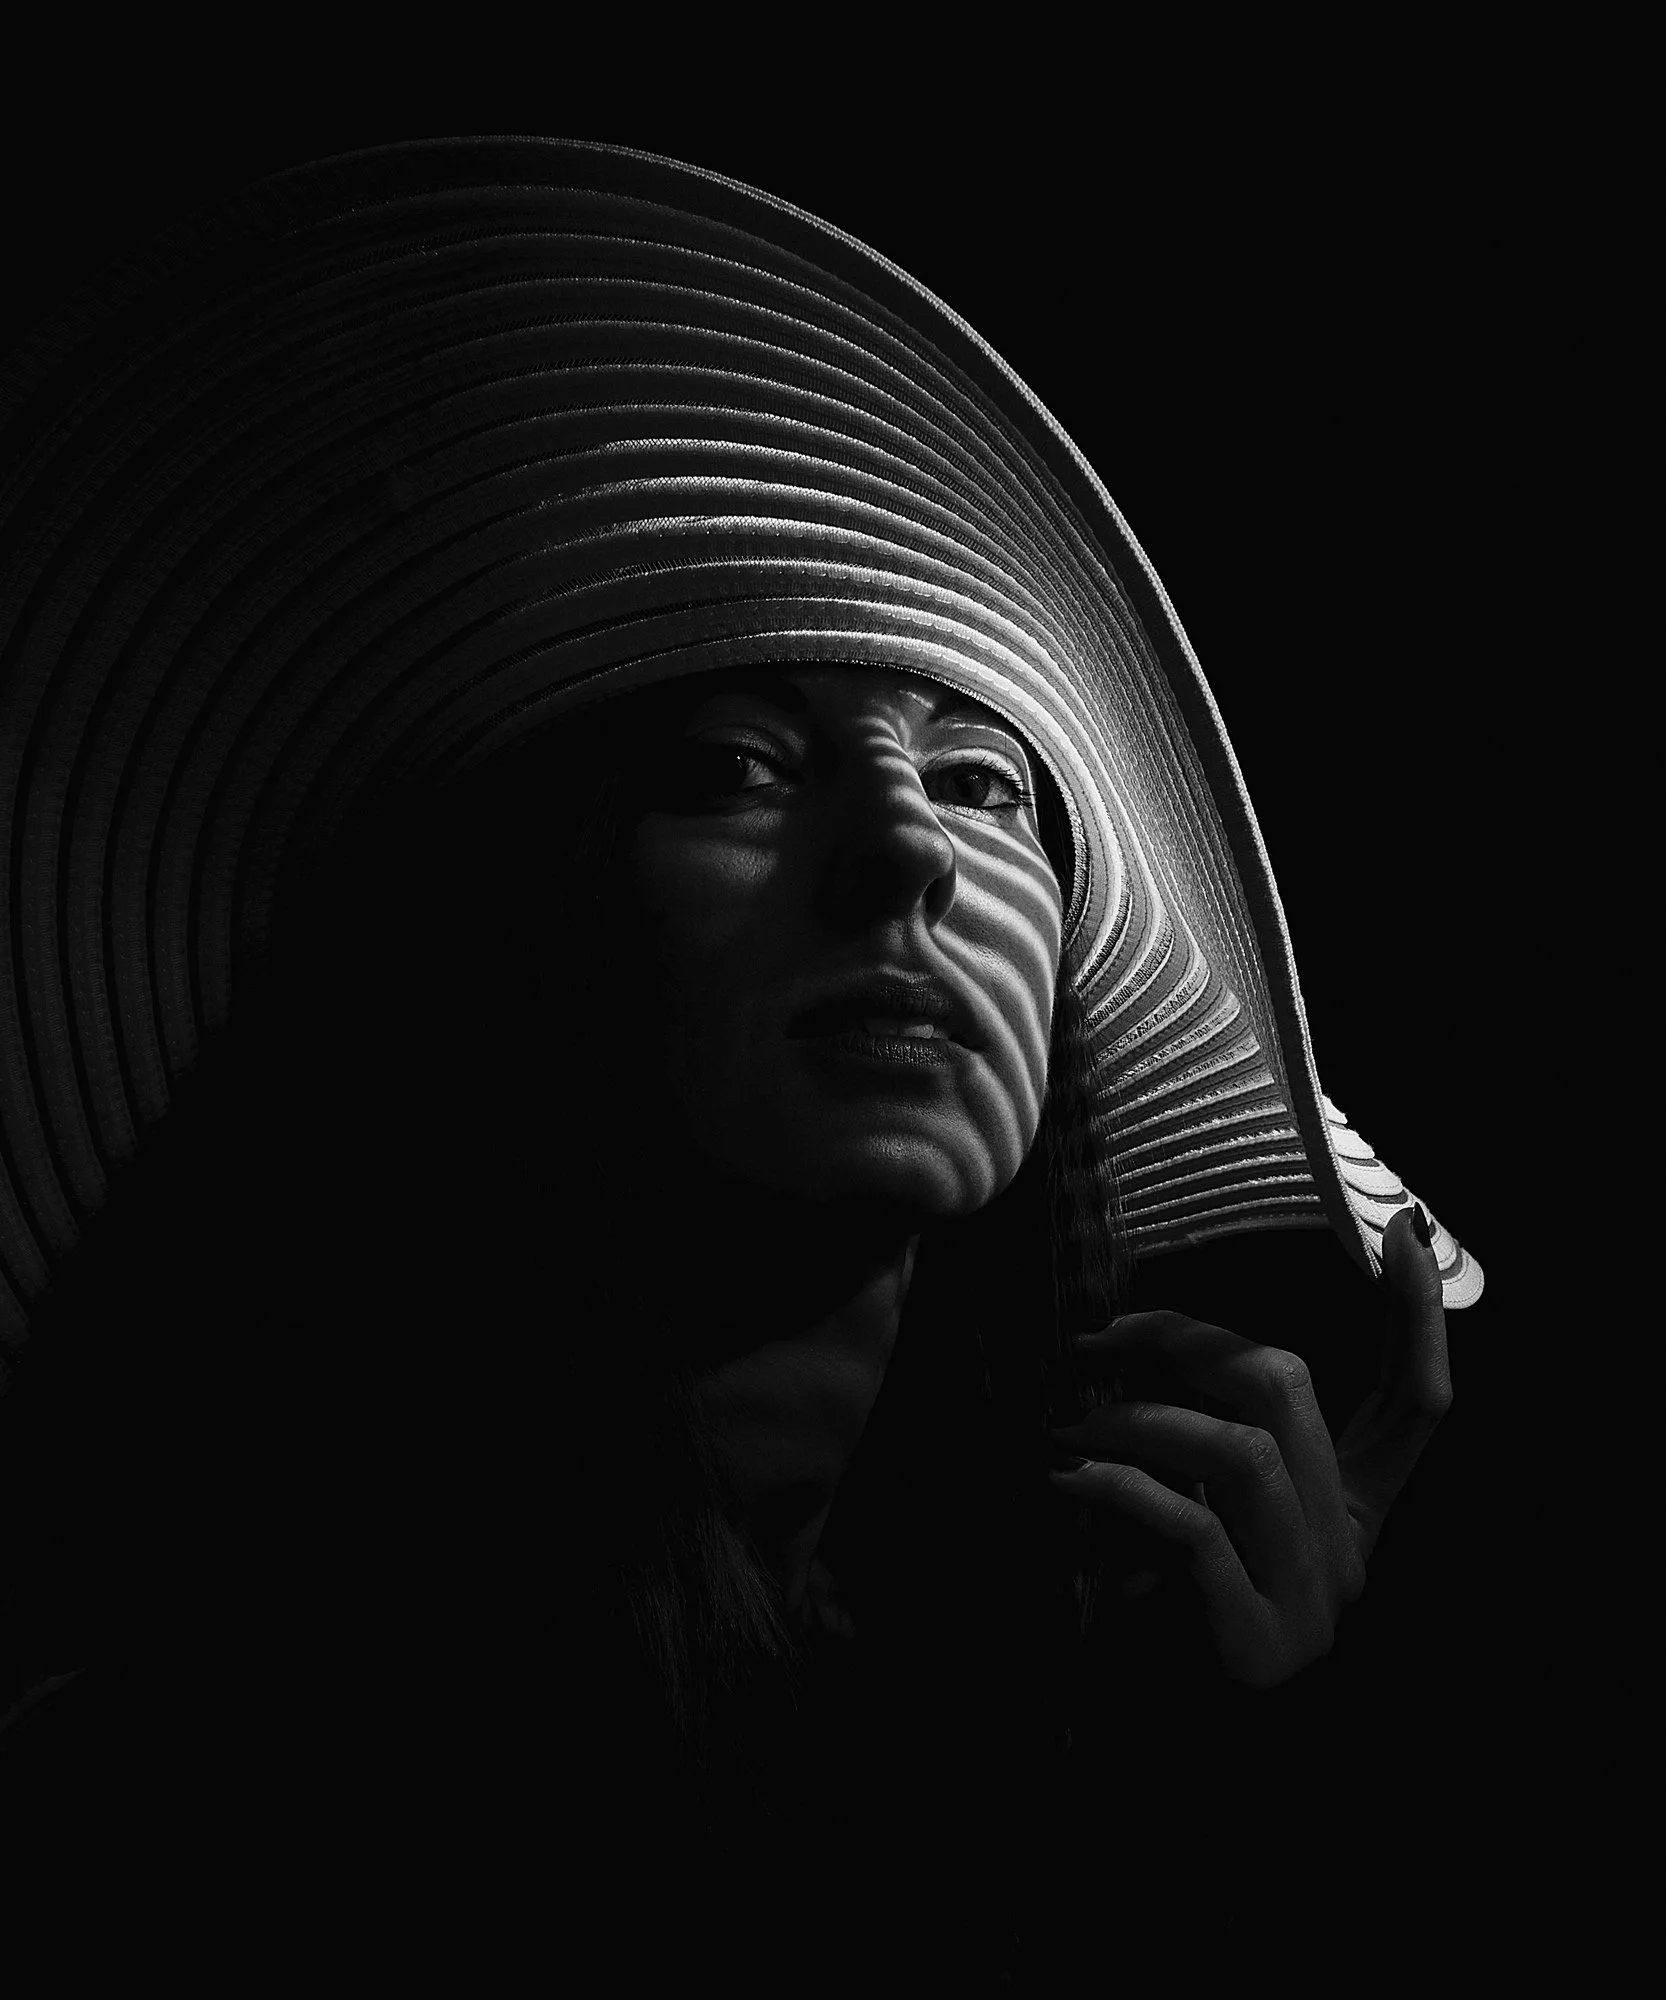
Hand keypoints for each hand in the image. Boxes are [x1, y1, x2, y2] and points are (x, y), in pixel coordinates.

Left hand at [1047, 1204, 1450, 1688]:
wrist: (1154, 1755)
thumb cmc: (1161, 1617)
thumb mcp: (1195, 1516)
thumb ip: (1203, 1444)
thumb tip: (1144, 1340)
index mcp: (1354, 1515)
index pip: (1417, 1403)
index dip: (1418, 1318)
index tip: (1408, 1227)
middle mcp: (1351, 1555)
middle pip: (1290, 1392)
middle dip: (1185, 1340)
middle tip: (1096, 1337)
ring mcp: (1312, 1605)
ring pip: (1243, 1451)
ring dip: (1140, 1419)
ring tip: (1068, 1430)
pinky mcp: (1257, 1647)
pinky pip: (1193, 1530)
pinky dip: (1120, 1492)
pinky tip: (1063, 1486)